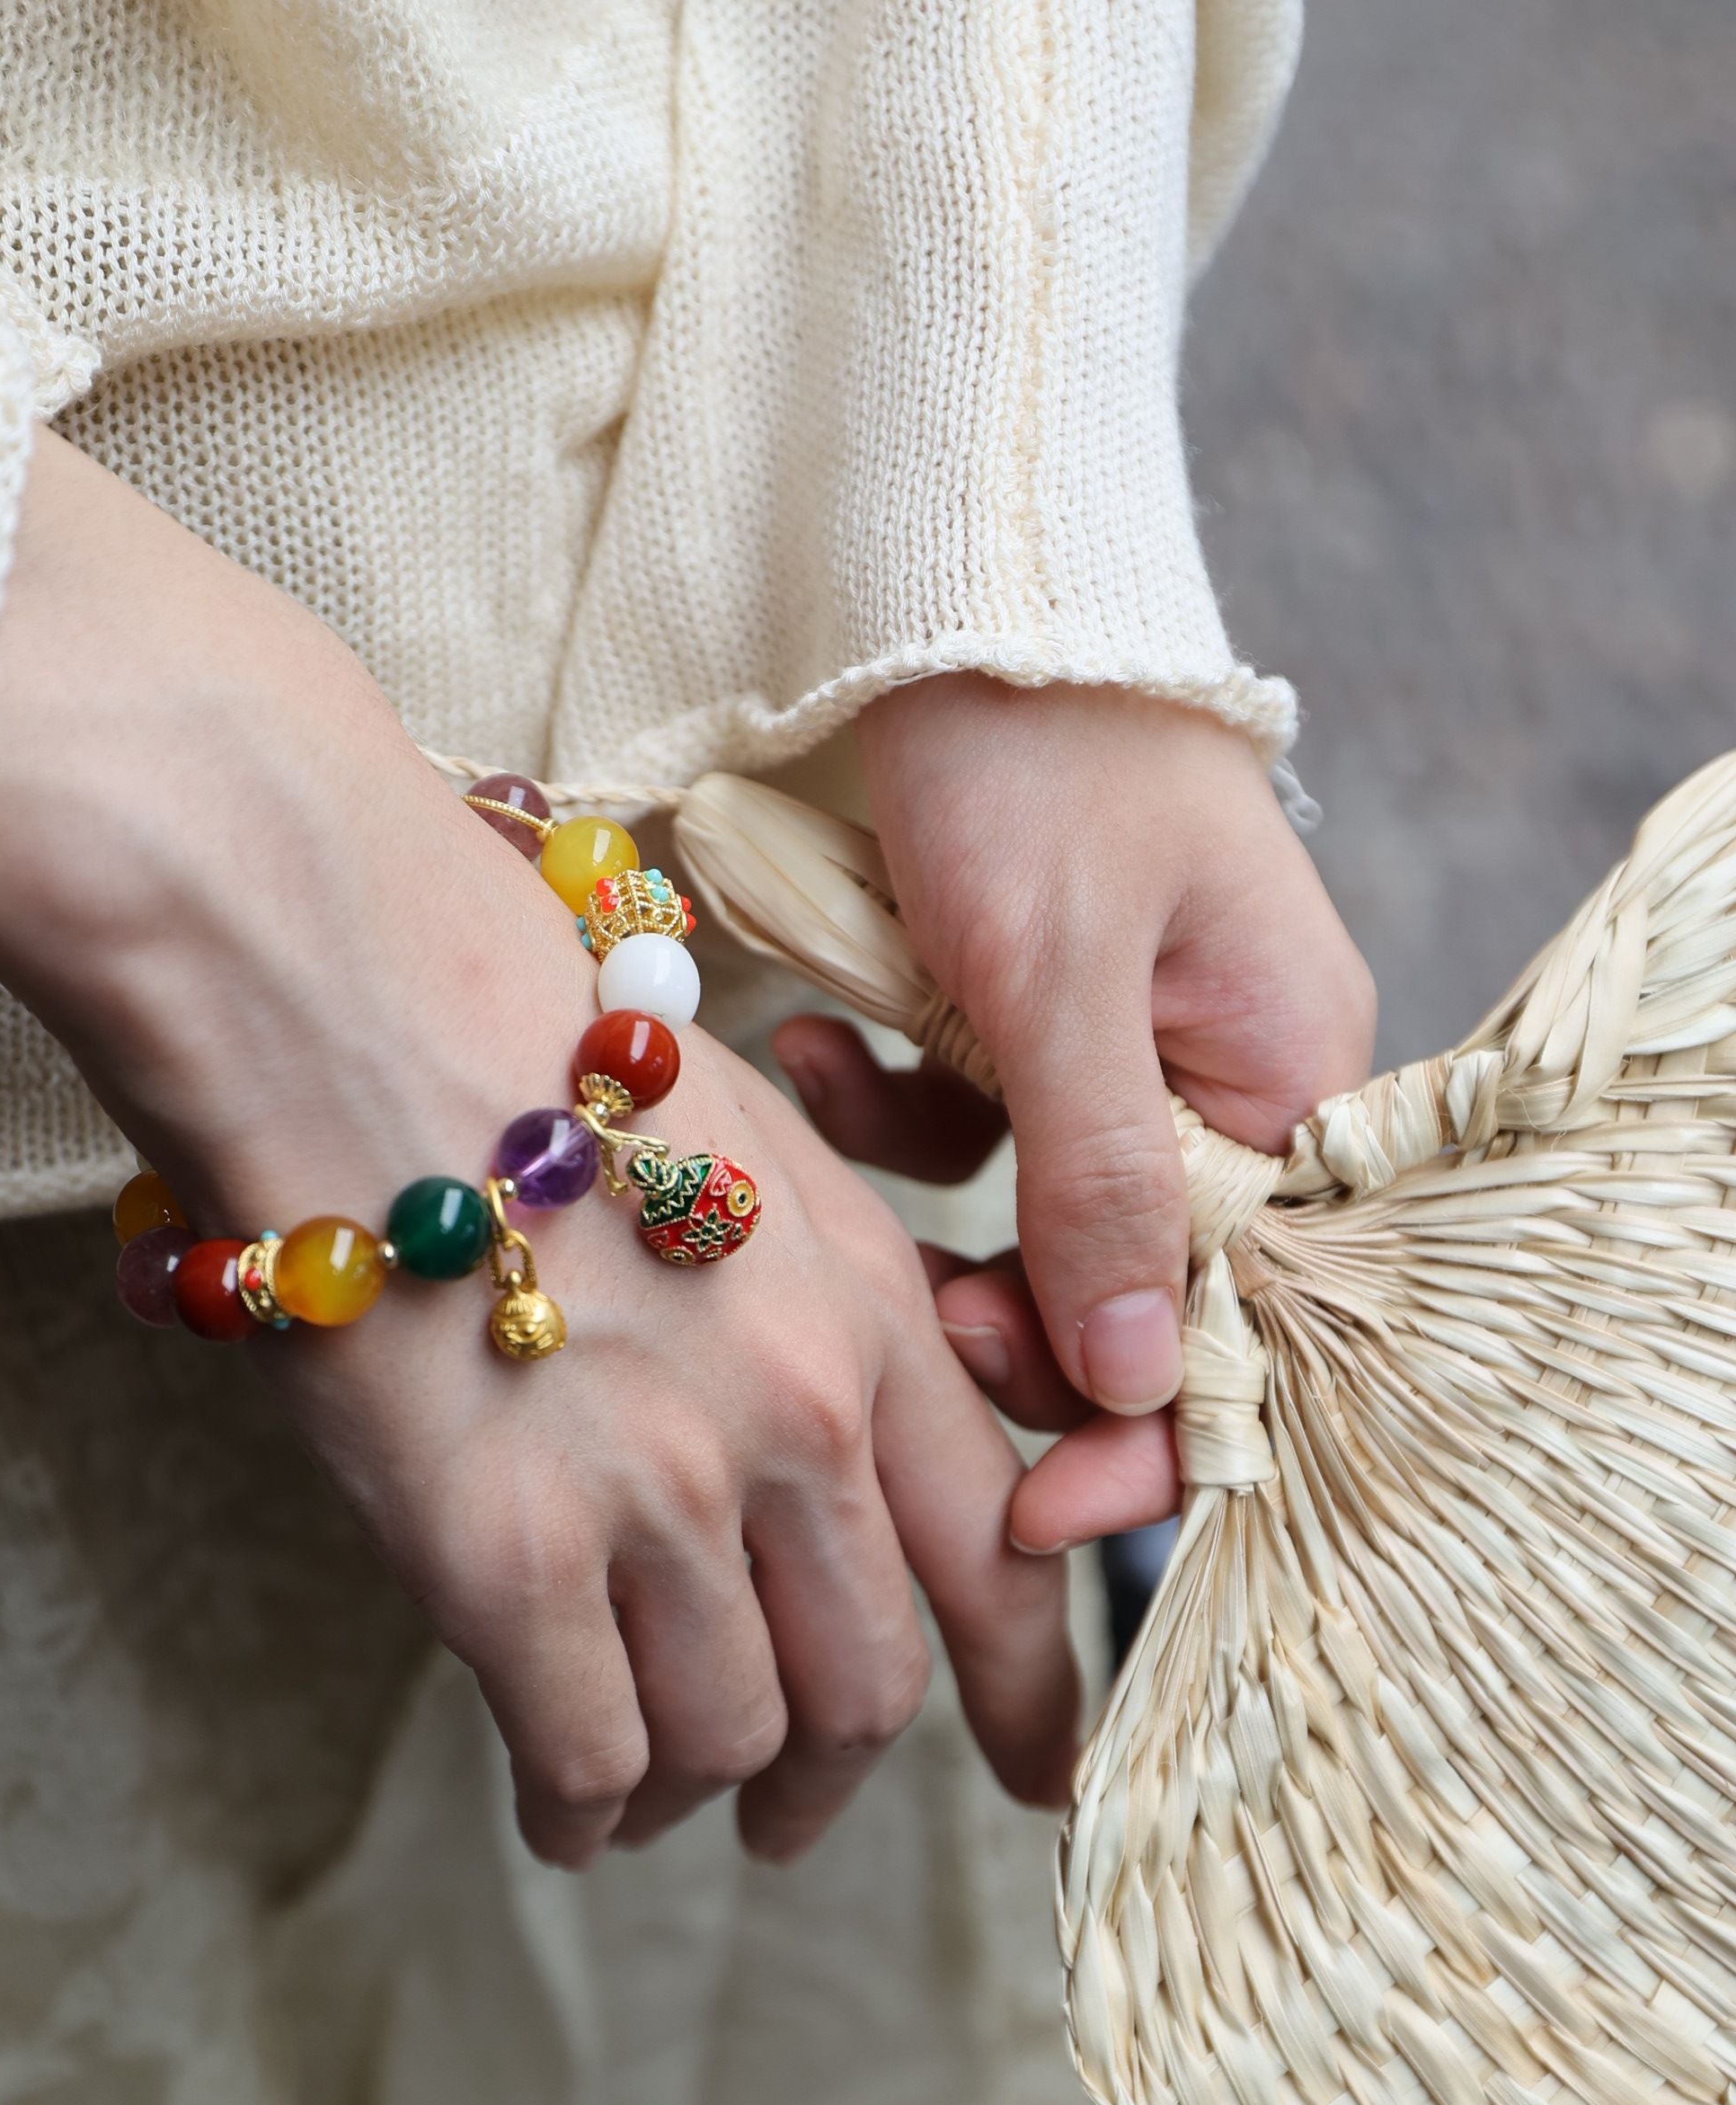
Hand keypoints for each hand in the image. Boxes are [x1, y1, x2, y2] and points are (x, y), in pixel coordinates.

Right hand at [0, 433, 1082, 1859]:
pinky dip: (585, 1810)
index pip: (1004, 1558)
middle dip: (836, 1776)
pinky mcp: (509, 1560)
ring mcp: (661, 1497)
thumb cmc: (520, 1037)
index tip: (1038, 1772)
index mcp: (872, 1316)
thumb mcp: (739, 1151)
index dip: (1031, 1697)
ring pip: (731, 1733)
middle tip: (790, 1817)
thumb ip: (807, 1311)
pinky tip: (561, 1810)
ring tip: (644, 1805)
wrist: (346, 987)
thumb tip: (800, 1453)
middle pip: (872, 1681)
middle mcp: (799, 1423)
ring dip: (696, 1795)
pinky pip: (589, 1754)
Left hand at [778, 676, 1374, 1551]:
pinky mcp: (1012, 1031)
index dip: (1147, 1434)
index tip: (1031, 1515)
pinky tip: (815, 1046)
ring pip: (1023, 1230)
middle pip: (1129, 1294)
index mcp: (1289, 1078)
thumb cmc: (1034, 758)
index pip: (1246, 1315)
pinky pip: (953, 1140)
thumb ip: (1097, 1179)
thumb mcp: (1058, 975)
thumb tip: (1134, 1384)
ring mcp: (1114, 1059)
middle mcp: (1219, 1085)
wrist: (938, 590)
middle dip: (1008, 1321)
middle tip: (912, 1320)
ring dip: (921, 1209)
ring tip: (830, 1106)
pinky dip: (878, 1119)